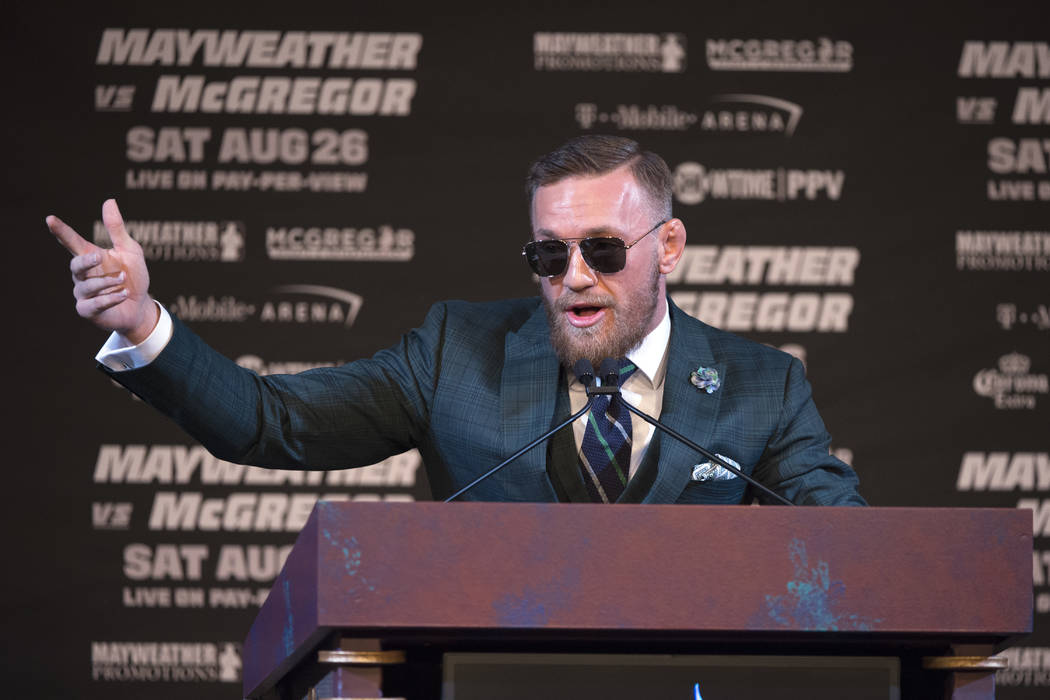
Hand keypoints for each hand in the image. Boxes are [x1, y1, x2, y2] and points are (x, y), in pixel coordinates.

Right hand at [46, 199, 157, 343]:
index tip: (50, 219)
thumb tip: (109, 200)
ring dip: (107, 282)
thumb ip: (117, 229)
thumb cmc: (133, 276)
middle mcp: (83, 275)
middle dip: (86, 261)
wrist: (140, 306)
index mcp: (91, 257)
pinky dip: (110, 298)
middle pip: (75, 265)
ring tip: (123, 280)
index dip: (61, 231)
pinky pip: (94, 304)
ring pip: (88, 286)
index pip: (72, 241)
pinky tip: (123, 294)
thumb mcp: (130, 250)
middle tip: (99, 257)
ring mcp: (83, 293)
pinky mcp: (88, 311)